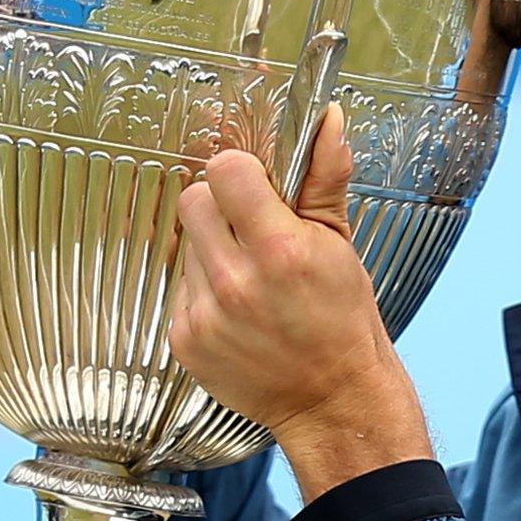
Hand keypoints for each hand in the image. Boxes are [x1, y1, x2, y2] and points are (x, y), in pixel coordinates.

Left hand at [171, 103, 432, 499]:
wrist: (331, 400)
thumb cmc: (341, 321)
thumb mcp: (340, 244)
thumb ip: (324, 178)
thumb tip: (325, 119)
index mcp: (279, 248)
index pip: (225, 170)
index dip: (242, 173)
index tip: (258, 188)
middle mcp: (235, 280)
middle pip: (194, 198)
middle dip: (221, 205)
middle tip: (251, 230)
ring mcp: (204, 313)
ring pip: (187, 243)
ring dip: (213, 249)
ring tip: (250, 277)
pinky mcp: (183, 339)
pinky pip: (179, 286)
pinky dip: (203, 290)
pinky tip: (237, 309)